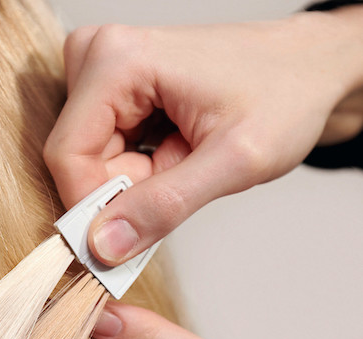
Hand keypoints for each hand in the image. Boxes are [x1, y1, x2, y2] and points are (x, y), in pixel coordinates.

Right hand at [45, 7, 362, 265]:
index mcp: (119, 61)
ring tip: (183, 157)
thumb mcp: (233, 161)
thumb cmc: (285, 97)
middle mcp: (99, 57)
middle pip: (77, 160)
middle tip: (180, 177)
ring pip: (89, 162)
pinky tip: (172, 149)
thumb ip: (164, 206)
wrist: (307, 72)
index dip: (91, 208)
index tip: (124, 240)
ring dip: (134, 180)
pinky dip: (137, 169)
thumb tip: (103, 245)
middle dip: (122, 191)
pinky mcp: (112, 91)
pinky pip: (102, 153)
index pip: (67, 155)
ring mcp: (104, 73)